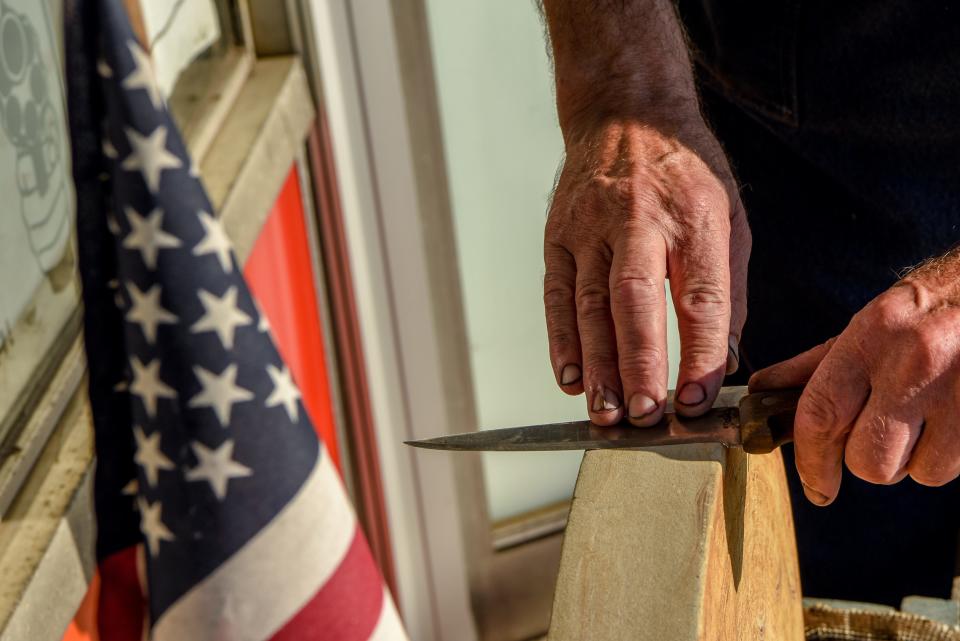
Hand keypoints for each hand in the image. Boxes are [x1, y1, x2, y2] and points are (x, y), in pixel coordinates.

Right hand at [544, 118, 750, 425]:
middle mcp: (638, 219)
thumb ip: (726, 291)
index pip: (700, 295)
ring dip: (597, 364)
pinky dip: (561, 340)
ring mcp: (590, 227)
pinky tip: (570, 377)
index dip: (700, 351)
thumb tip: (724, 360)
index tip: (698, 397)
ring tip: (606, 412)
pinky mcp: (558, 235)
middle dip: (640, 363)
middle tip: (645, 414)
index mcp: (693, 215)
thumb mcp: (728, 216)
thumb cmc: (683, 171)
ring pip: (589, 304)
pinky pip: (555, 294)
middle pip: (635, 300)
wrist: (623, 113)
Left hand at [750, 249, 959, 504]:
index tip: (815, 486)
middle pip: (870, 460)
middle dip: (870, 461)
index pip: (822, 414)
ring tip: (927, 417)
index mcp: (872, 336)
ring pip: (921, 472)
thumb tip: (764, 389)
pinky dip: (949, 454)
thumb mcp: (874, 321)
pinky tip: (953, 417)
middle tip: (880, 434)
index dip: (811, 461)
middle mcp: (914, 363)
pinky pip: (956, 466)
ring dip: (917, 459)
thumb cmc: (935, 306)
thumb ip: (818, 363)